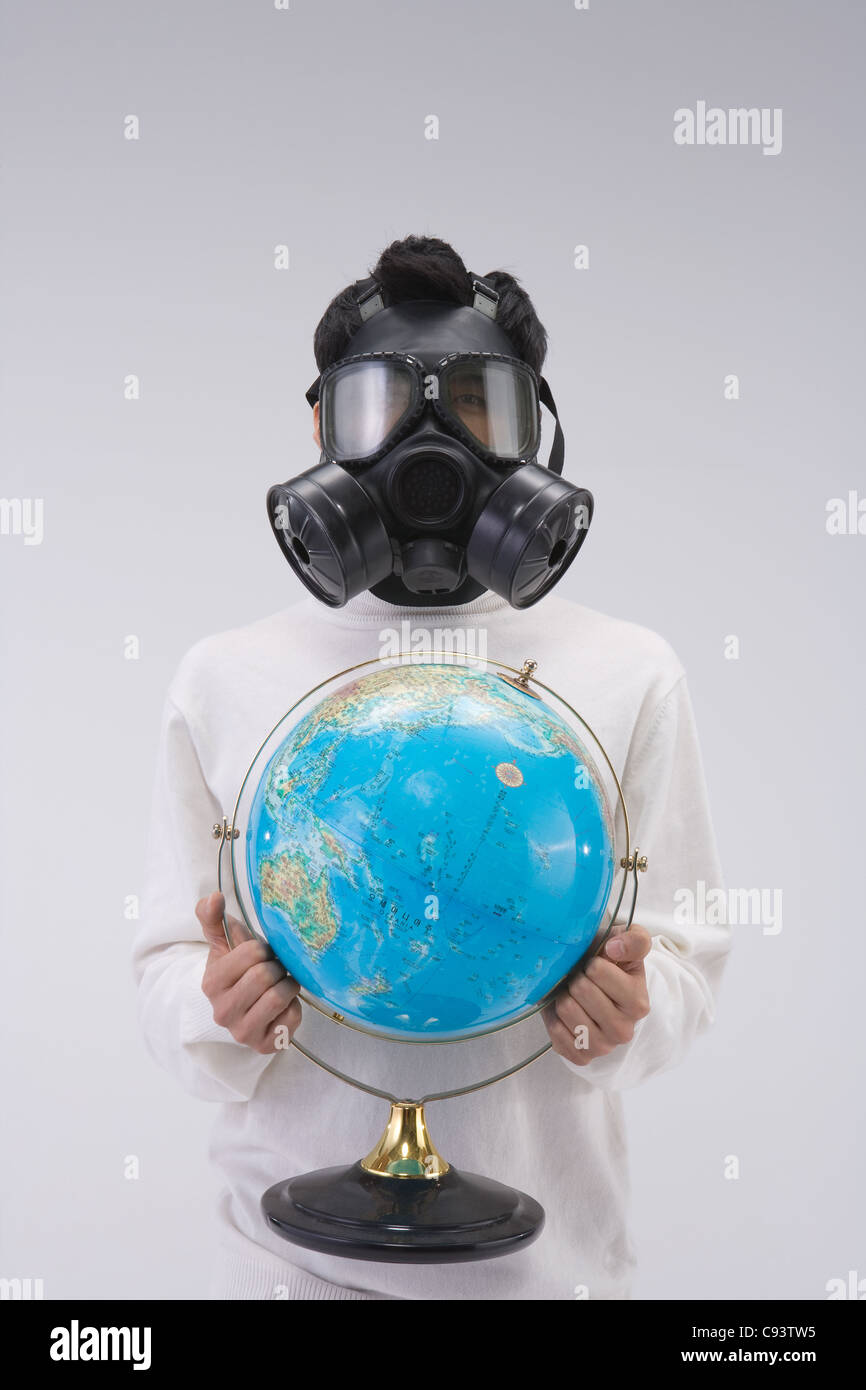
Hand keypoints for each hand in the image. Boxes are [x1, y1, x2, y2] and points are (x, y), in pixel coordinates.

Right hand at [196, 892, 301, 1053]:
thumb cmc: (237, 968)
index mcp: (210, 983)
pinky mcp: (264, 1046)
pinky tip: (283, 1005)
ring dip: (287, 985)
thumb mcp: (224, 943)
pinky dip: (294, 1006)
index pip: (250, 954)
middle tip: (274, 969)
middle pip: (264, 976)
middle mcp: (222, 1012)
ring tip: (279, 984)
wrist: (246, 1006)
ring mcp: (242, 1033)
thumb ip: (213, 918)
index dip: (263, 949)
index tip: (260, 954)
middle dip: (276, 967)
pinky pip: (291, 1017)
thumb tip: (213, 897)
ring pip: (278, 997)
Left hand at [542, 925, 651, 1064]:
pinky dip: (555, 1018)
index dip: (591, 963)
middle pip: (580, 990)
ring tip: (574, 994)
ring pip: (566, 1009)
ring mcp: (603, 1047)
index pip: (597, 971)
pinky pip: (556, 1033)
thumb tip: (614, 948)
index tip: (595, 966)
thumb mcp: (627, 944)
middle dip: (576, 978)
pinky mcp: (582, 1057)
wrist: (596, 990)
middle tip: (582, 979)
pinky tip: (566, 1013)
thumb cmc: (611, 965)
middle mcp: (624, 1030)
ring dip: (564, 996)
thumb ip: (634, 939)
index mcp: (638, 1003)